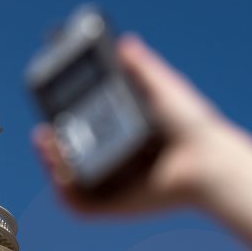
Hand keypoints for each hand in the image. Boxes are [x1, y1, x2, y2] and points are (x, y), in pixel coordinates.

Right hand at [32, 34, 229, 215]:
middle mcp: (115, 164)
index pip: (82, 132)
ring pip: (70, 182)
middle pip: (70, 159)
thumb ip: (142, 67)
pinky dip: (65, 193)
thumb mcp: (163, 88)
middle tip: (44, 132)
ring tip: (49, 147)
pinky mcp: (115, 207)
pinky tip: (60, 175)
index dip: (62, 124)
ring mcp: (114, 187)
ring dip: (51, 167)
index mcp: (124, 138)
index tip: (51, 109)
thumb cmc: (192, 125)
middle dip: (50, 147)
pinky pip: (81, 206)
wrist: (207, 158)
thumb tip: (125, 43)